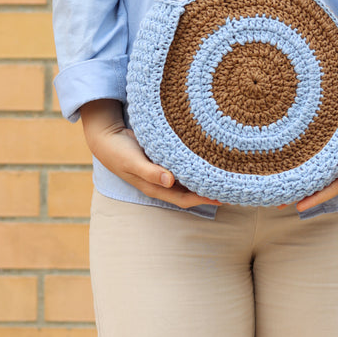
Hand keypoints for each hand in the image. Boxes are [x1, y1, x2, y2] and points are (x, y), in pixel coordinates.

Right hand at [80, 99, 221, 207]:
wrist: (105, 138)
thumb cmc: (118, 151)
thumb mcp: (132, 161)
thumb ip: (150, 172)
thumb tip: (170, 181)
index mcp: (156, 187)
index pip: (184, 198)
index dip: (203, 199)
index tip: (222, 196)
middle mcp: (162, 182)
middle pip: (191, 191)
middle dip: (209, 191)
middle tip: (232, 186)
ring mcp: (163, 172)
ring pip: (189, 180)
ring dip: (204, 179)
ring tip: (225, 175)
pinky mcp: (164, 159)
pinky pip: (184, 166)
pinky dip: (196, 166)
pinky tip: (207, 160)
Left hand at [294, 91, 337, 212]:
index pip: (329, 190)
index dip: (313, 199)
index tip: (295, 205)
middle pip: (320, 187)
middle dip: (300, 193)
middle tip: (278, 200)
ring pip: (319, 176)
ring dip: (303, 181)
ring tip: (282, 184)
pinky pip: (323, 164)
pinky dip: (310, 167)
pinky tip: (299, 166)